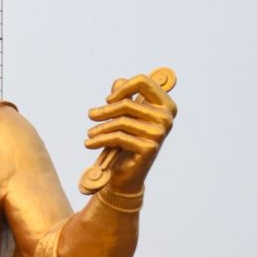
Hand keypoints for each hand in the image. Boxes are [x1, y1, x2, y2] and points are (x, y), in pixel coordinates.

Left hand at [84, 74, 176, 192]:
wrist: (129, 175)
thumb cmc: (127, 141)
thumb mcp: (125, 117)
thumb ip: (124, 97)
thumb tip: (119, 81)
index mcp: (166, 105)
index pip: (143, 82)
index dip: (123, 87)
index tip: (108, 99)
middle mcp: (167, 118)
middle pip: (127, 104)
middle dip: (105, 110)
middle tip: (90, 115)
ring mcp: (160, 133)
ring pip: (121, 122)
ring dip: (100, 127)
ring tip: (90, 133)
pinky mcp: (150, 148)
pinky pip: (119, 137)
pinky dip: (100, 140)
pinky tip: (89, 143)